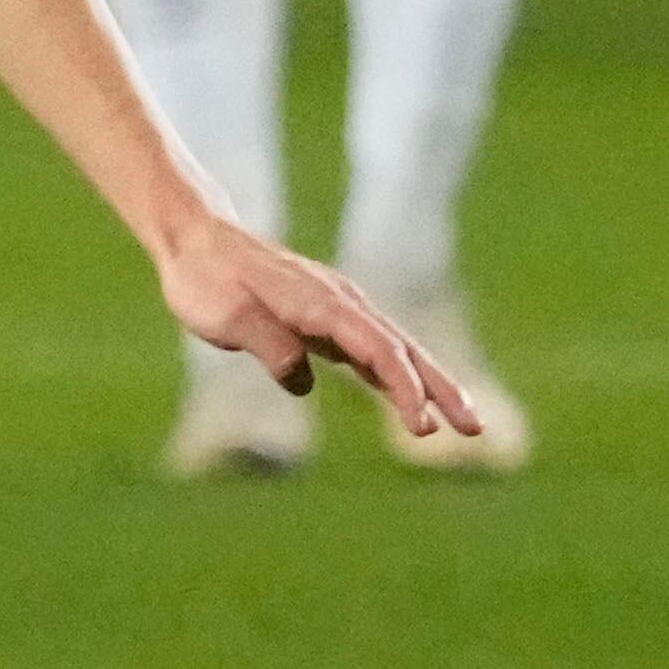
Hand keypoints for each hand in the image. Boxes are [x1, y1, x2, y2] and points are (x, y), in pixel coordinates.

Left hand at [150, 217, 478, 441]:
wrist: (193, 239)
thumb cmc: (205, 279)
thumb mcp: (227, 316)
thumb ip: (270, 345)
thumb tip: (302, 381)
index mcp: (321, 303)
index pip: (378, 350)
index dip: (405, 390)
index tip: (422, 427)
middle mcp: (340, 302)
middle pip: (403, 350)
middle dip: (441, 389)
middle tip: (475, 429)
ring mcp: (335, 308)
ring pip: (393, 350)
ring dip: (426, 385)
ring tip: (458, 422)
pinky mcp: (323, 317)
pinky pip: (369, 350)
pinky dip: (392, 375)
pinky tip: (406, 400)